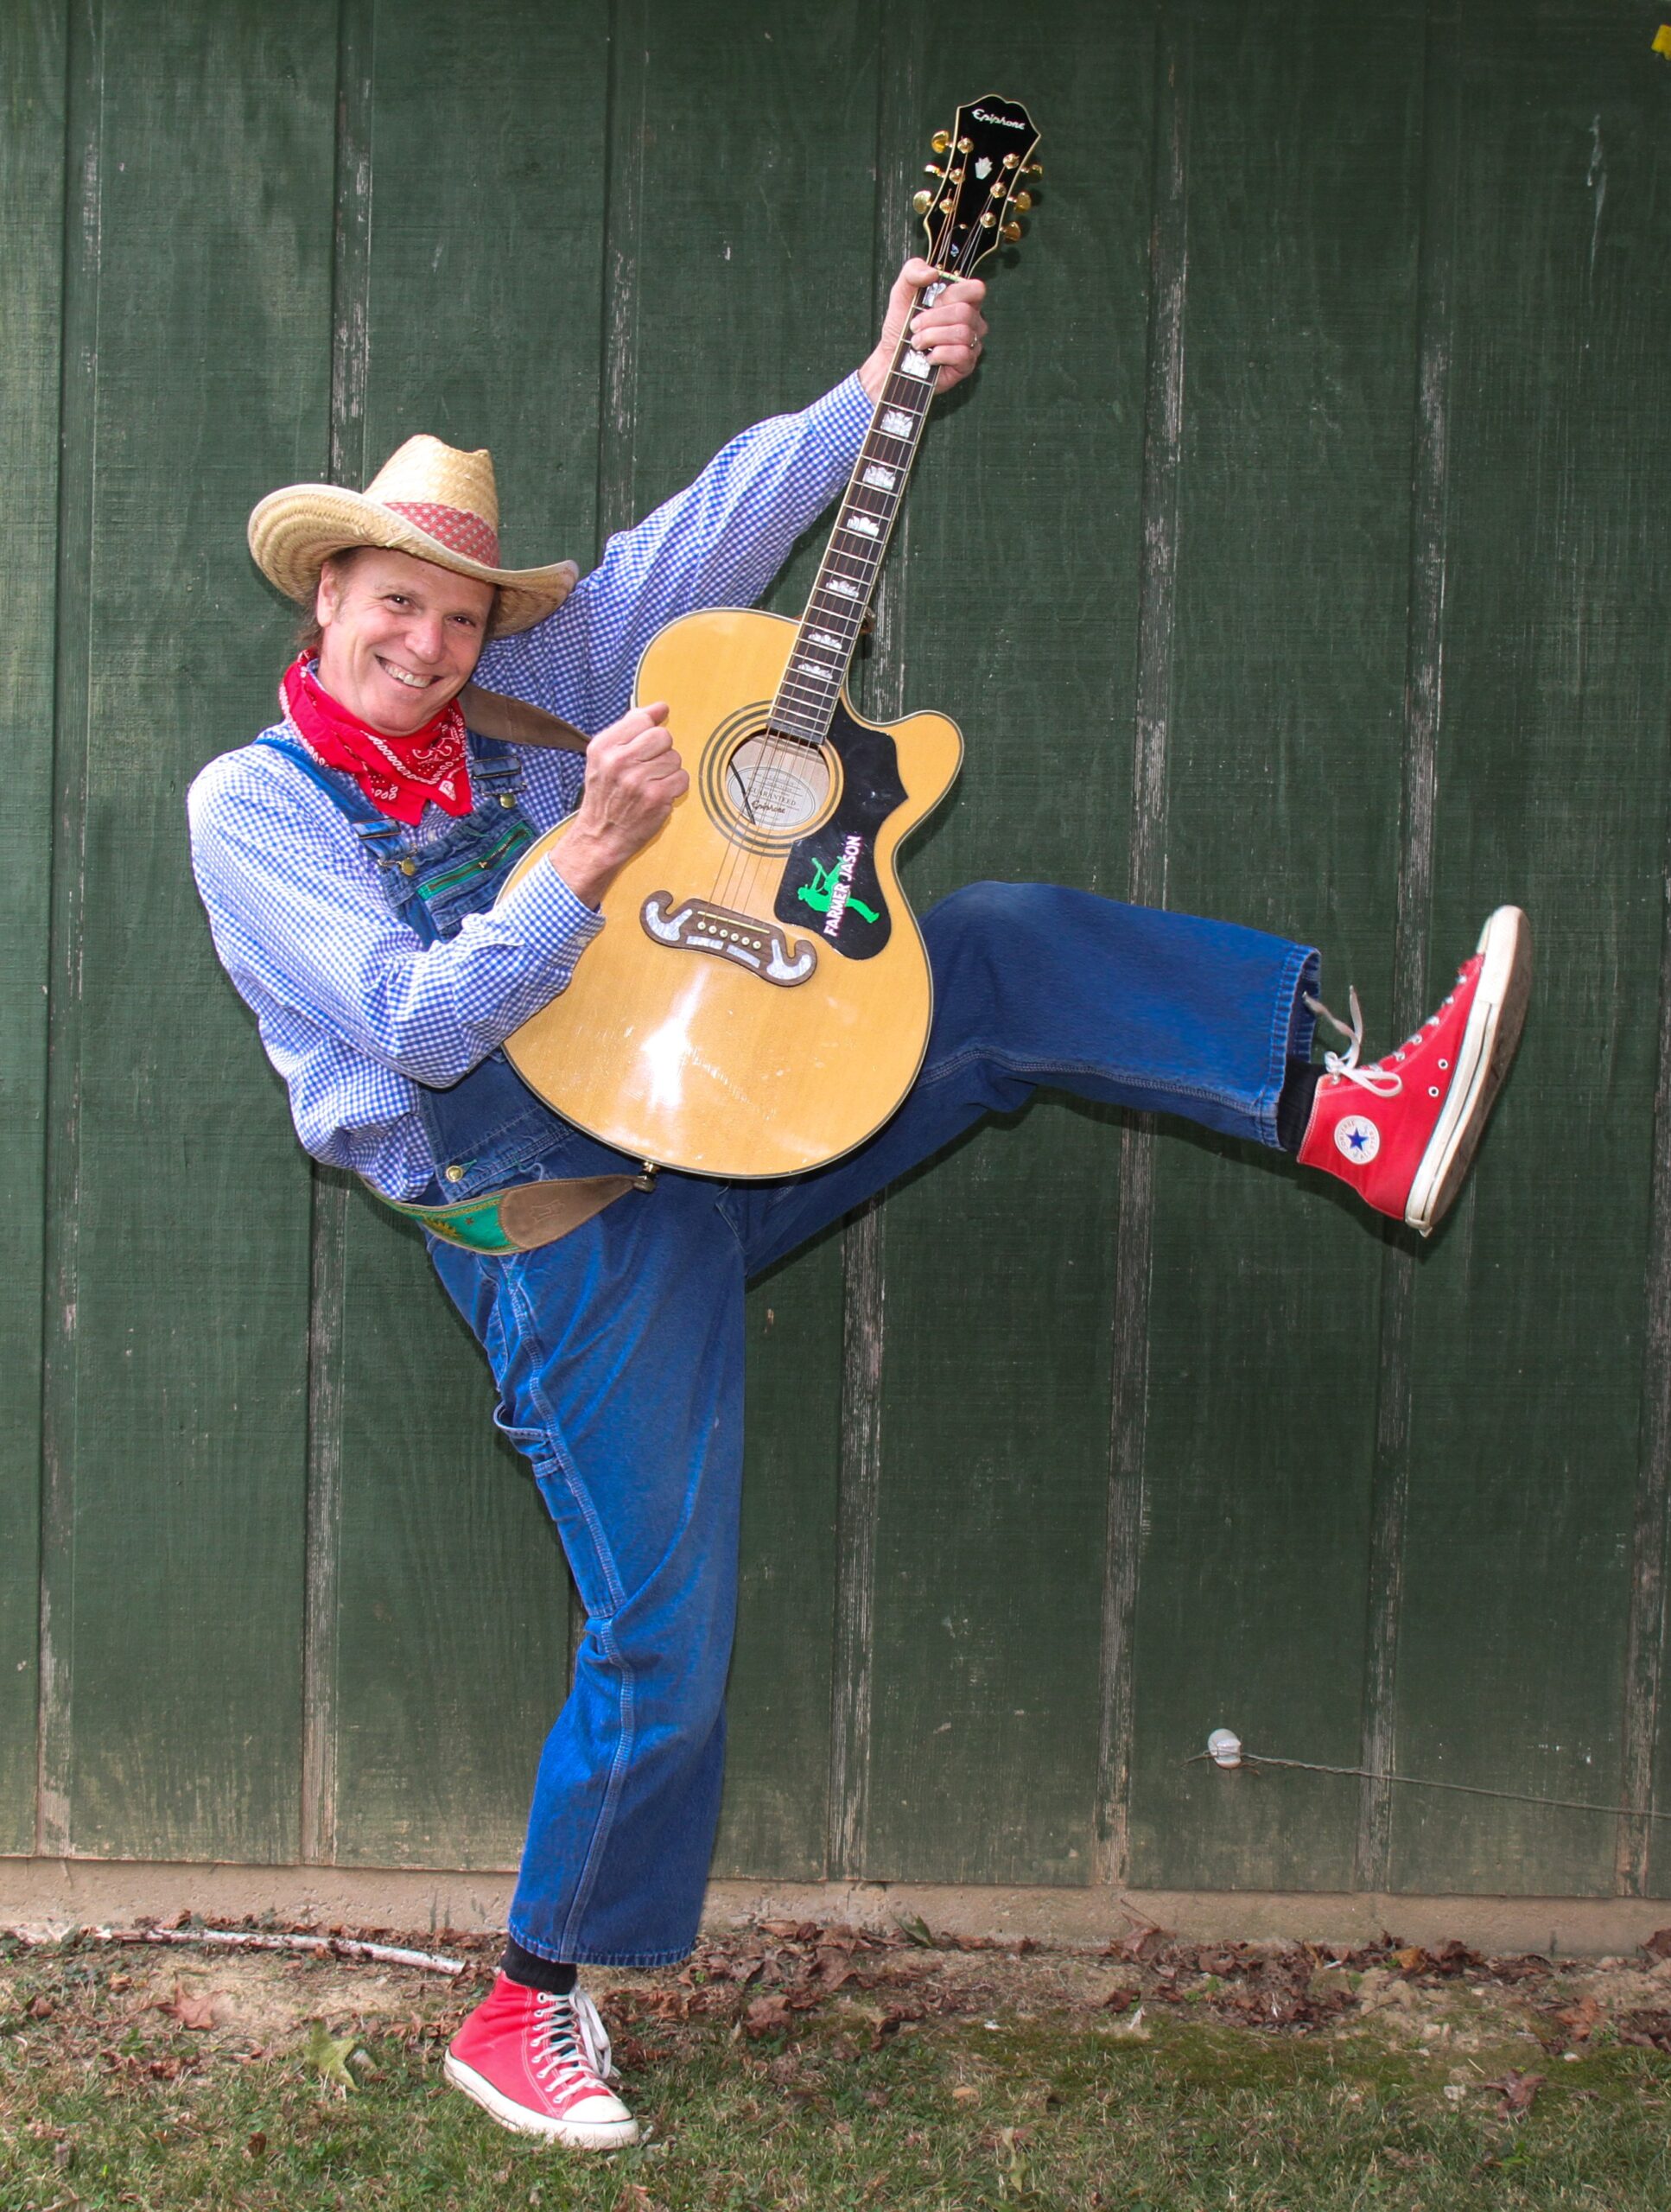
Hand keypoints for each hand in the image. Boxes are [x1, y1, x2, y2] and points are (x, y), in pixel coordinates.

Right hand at [551, 701, 687, 907]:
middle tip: (648, 768)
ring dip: (668, 772)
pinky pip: (682, 779)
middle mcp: (618, 760)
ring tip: (650, 784)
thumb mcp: (604, 757)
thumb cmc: (605, 796)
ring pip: (675, 758)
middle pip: (663, 736)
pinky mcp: (656, 797)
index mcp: (603, 746)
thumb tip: (661, 706)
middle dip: (661, 751)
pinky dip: (675, 788)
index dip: (649, 731)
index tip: (645, 746)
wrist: (599, 837)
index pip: (642, 718)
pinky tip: (659, 795)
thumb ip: (630, 728)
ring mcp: (638, 780)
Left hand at [857, 257, 987, 399]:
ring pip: (962, 333)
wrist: (892, 357)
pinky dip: (939, 354)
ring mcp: (971, 342)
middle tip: (914, 326)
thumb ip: (913, 271)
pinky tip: (929, 357)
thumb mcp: (901, 292)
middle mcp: (971, 320)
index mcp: (961, 300)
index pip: (975, 289)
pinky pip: (961, 354)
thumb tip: (933, 273)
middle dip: (932, 319)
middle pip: (964, 312)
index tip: (931, 302)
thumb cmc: (901, 325)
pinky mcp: (966, 364)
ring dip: (932, 337)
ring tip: (917, 343)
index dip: (952, 295)